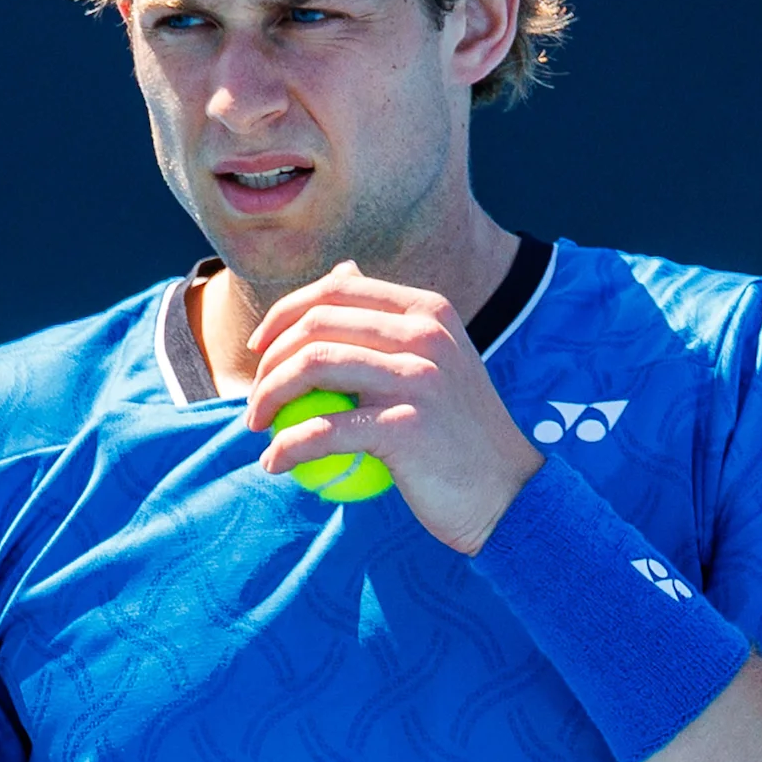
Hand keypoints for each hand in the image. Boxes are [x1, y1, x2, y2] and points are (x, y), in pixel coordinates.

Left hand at [244, 260, 542, 552]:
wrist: (505, 491)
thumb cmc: (457, 430)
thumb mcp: (434, 357)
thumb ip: (388, 317)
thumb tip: (341, 270)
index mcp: (427, 310)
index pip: (335, 290)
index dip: (282, 314)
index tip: (258, 350)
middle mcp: (425, 334)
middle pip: (316, 324)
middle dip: (268, 361)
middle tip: (255, 399)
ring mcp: (419, 378)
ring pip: (313, 365)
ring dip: (268, 397)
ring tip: (257, 426)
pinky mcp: (407, 427)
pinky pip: (325, 429)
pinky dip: (287, 447)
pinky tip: (274, 463)